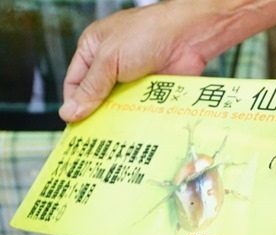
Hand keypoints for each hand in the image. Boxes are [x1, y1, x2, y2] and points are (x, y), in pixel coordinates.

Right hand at [59, 0, 275, 121]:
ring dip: (118, 121)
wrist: (190, 35)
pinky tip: (134, 136)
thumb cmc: (147, 34)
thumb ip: (91, 87)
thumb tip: (68, 113)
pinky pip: (141, 109)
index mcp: (94, 49)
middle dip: (96, 116)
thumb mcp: (110, 59)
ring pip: (120, 106)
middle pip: (97, 97)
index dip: (74, 103)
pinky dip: (138, 120)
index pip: (74, 82)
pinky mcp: (154, 89)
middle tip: (92, 140)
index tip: (74, 126)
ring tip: (112, 142)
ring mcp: (134, 77)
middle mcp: (112, 64)